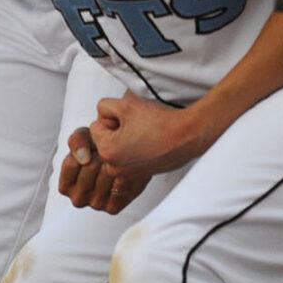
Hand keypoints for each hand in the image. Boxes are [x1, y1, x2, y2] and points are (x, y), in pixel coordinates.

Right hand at [57, 126, 127, 211]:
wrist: (123, 159)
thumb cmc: (96, 149)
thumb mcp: (83, 138)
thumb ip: (76, 141)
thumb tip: (83, 158)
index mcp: (65, 186)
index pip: (72, 162)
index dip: (85, 149)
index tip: (90, 150)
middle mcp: (77, 199)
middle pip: (90, 167)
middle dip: (100, 154)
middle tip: (105, 155)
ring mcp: (95, 205)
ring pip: (106, 174)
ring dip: (114, 162)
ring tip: (114, 162)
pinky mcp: (113, 207)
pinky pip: (119, 186)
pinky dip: (124, 175)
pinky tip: (123, 172)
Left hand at [88, 92, 199, 209]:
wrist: (187, 137)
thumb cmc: (159, 122)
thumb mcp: (126, 105)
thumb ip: (104, 107)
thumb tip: (100, 118)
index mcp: (107, 151)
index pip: (95, 126)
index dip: (113, 118)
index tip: (131, 121)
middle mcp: (114, 168)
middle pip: (104, 140)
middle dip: (116, 131)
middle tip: (138, 128)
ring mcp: (126, 175)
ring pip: (114, 149)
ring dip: (124, 141)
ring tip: (144, 136)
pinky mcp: (138, 177)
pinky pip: (126, 159)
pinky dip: (133, 151)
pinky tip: (148, 145)